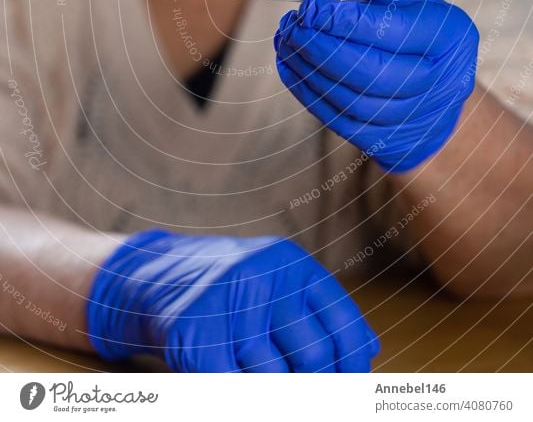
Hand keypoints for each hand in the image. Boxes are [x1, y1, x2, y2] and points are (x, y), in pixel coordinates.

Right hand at [87, 230, 379, 371]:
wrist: (154, 277)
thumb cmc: (231, 293)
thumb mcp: (278, 286)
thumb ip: (319, 316)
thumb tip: (369, 355)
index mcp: (293, 264)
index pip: (343, 329)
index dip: (352, 374)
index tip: (350, 398)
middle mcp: (263, 275)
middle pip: (312, 358)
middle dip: (312, 389)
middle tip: (301, 392)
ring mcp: (228, 300)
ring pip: (271, 378)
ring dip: (266, 390)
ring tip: (252, 372)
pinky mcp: (195, 330)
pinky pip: (231, 385)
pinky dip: (235, 395)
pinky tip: (232, 381)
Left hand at [275, 0, 479, 171]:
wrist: (435, 92)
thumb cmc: (411, 26)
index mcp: (450, 33)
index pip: (390, 29)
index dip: (343, 20)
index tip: (309, 4)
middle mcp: (441, 80)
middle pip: (371, 71)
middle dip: (321, 47)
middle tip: (291, 25)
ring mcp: (417, 117)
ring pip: (352, 99)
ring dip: (308, 69)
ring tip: (286, 40)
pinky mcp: (389, 141)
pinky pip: (340, 120)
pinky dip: (308, 92)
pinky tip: (290, 66)